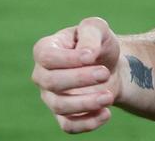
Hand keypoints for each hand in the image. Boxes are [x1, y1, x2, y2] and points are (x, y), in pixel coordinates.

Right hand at [31, 17, 121, 133]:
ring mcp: (50, 97)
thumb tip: (87, 54)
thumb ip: (91, 32)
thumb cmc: (98, 44)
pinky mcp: (63, 115)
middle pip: (52, 82)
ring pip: (60, 106)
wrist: (111, 66)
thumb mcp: (98, 28)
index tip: (92, 56)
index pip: (47, 57)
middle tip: (104, 73)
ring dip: (86, 103)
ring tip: (109, 96)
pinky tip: (106, 113)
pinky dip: (87, 123)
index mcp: (45, 50)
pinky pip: (68, 126)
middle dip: (80, 79)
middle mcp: (42, 75)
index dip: (68, 59)